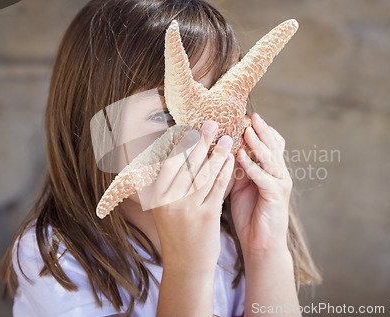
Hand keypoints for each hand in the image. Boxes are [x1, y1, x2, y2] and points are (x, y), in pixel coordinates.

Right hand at [151, 120, 234, 271]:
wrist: (186, 265)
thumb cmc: (177, 233)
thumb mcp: (164, 209)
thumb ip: (166, 184)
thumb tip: (170, 154)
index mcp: (157, 196)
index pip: (168, 162)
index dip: (180, 143)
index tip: (189, 126)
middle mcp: (169, 201)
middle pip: (186, 164)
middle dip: (200, 141)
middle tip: (211, 123)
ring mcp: (187, 209)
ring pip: (204, 174)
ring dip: (217, 153)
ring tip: (227, 137)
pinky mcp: (206, 217)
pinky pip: (217, 189)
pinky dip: (225, 172)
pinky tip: (232, 160)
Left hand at [230, 113, 292, 256]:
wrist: (261, 243)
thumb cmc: (249, 215)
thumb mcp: (241, 186)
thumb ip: (236, 168)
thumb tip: (221, 150)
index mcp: (270, 170)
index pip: (268, 144)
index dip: (258, 130)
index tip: (244, 116)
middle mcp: (278, 173)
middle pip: (272, 145)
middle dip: (261, 129)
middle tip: (251, 115)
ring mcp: (280, 183)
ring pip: (269, 158)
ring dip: (257, 143)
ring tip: (246, 129)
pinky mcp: (276, 195)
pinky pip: (264, 177)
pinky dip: (252, 166)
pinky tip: (241, 156)